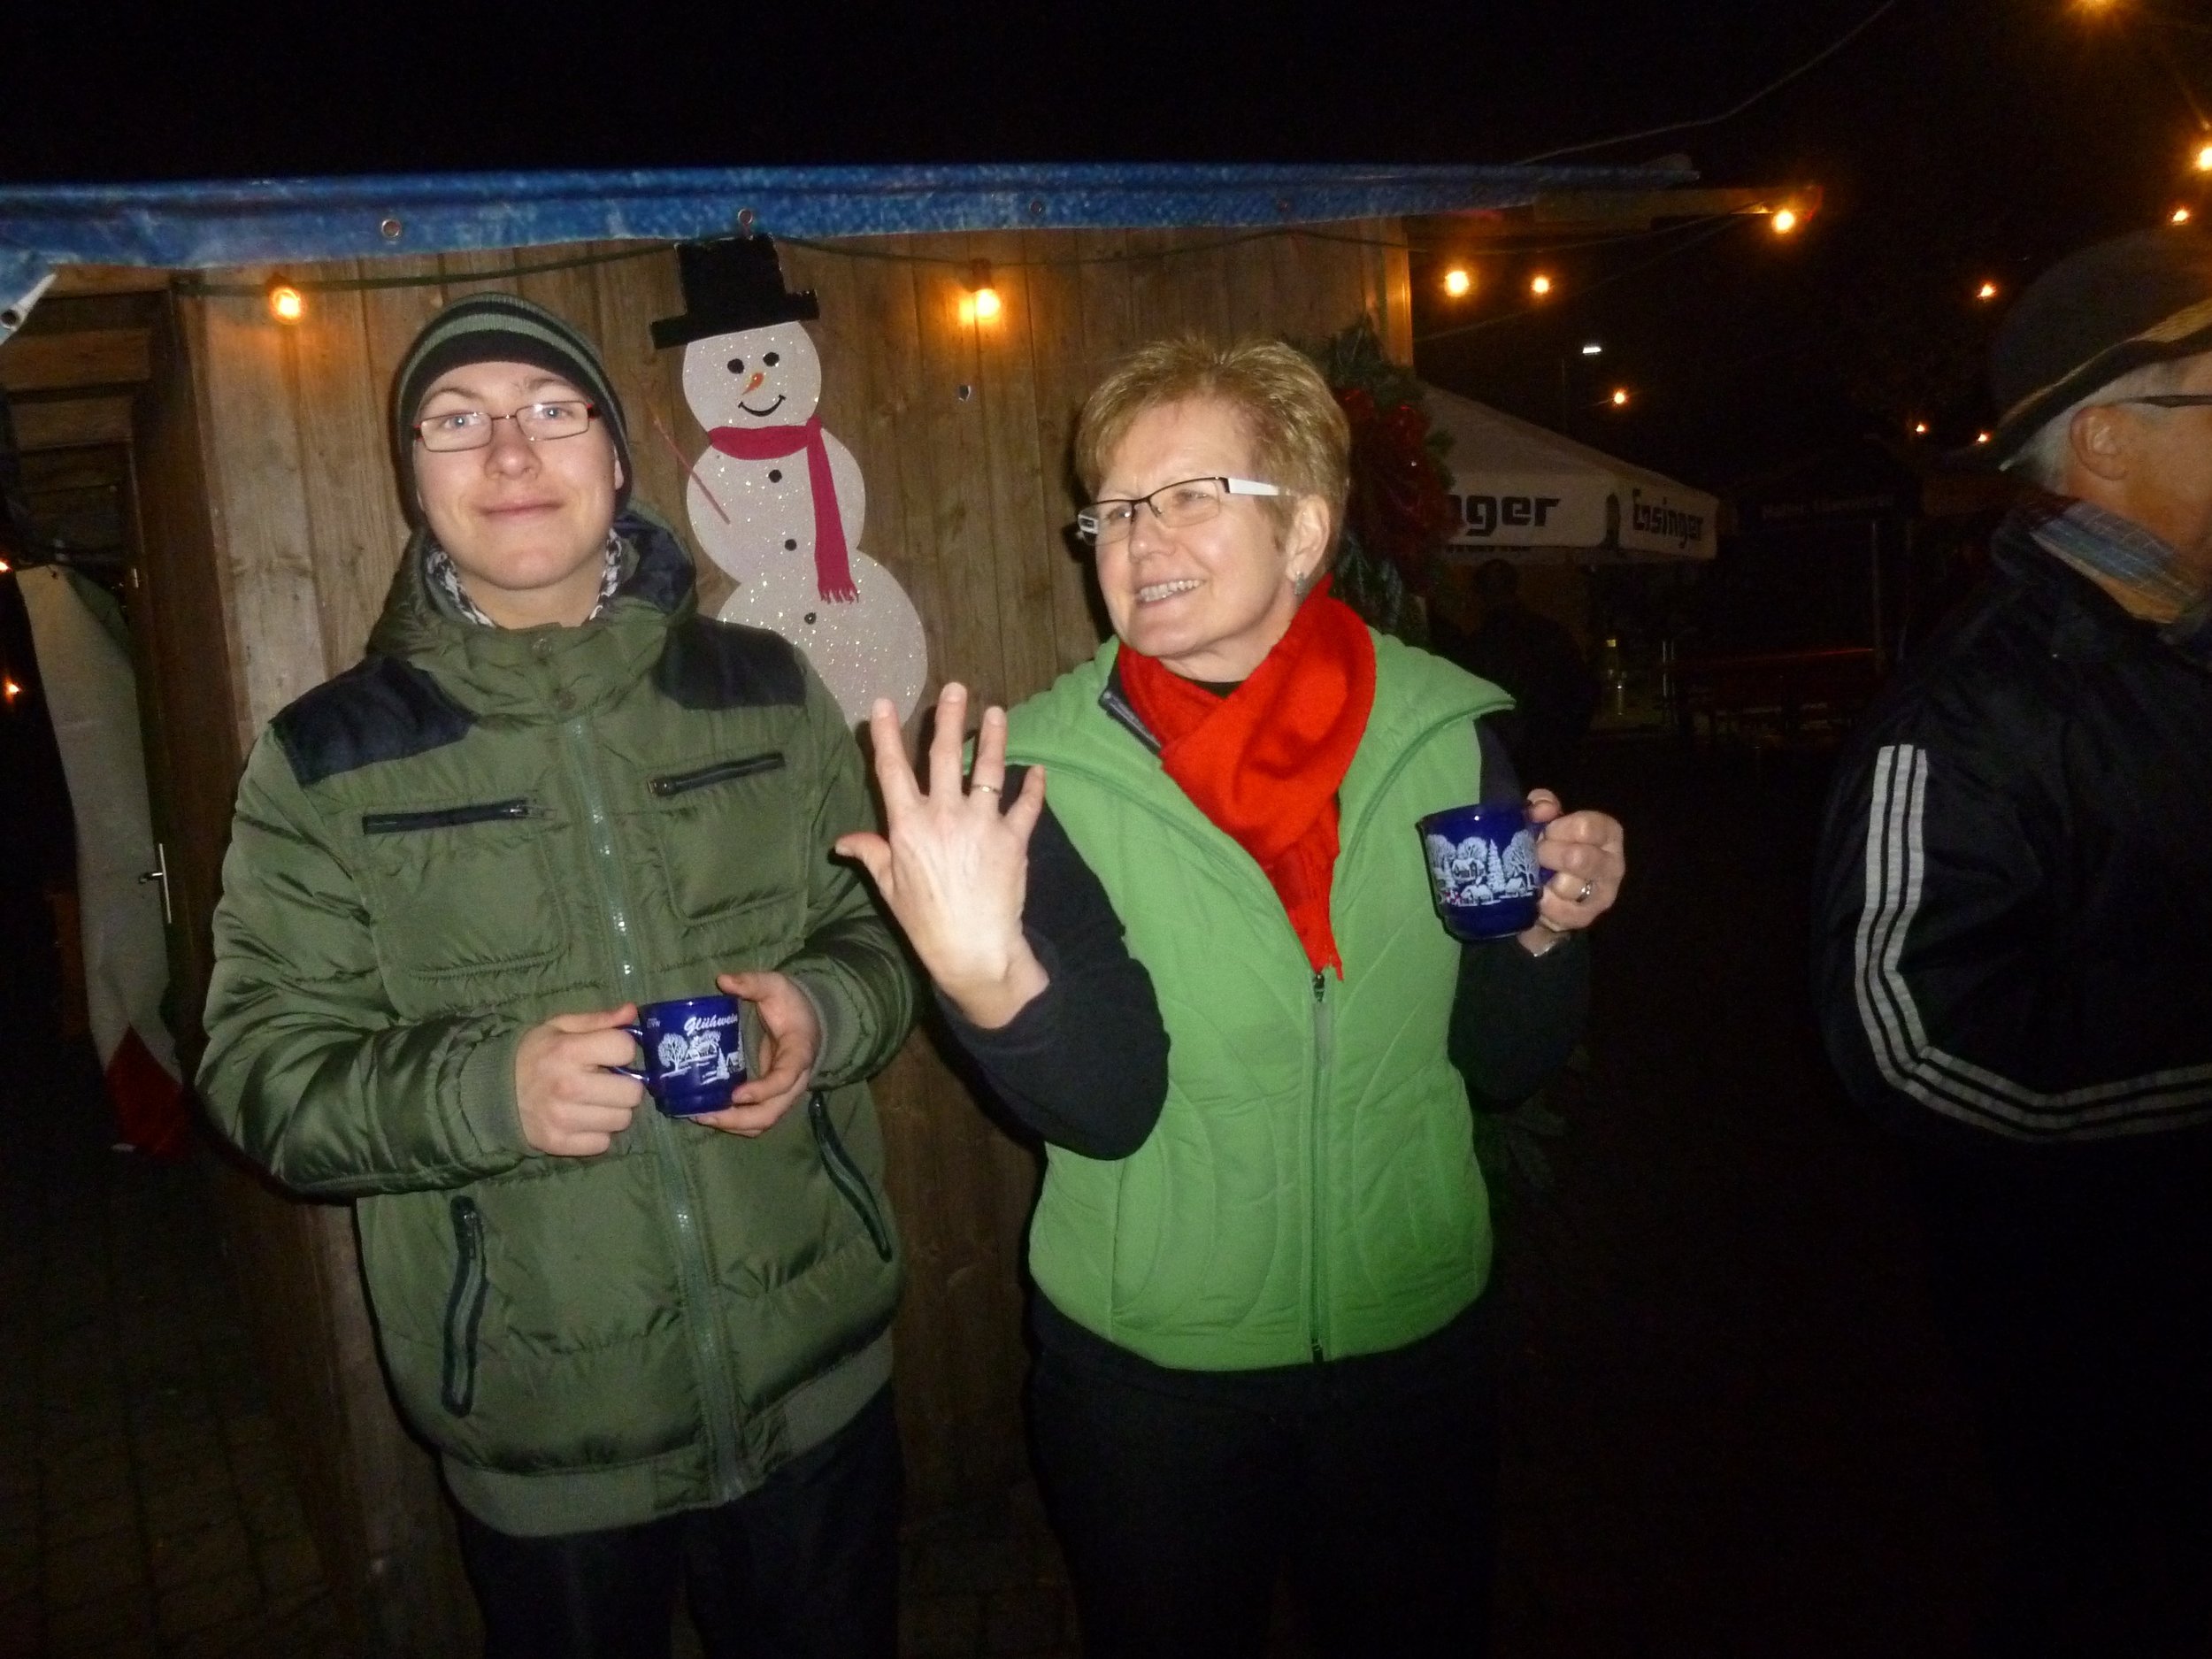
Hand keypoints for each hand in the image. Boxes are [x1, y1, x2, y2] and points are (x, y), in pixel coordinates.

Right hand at [514, 1006, 646, 1156]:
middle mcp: (568, 1086)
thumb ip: (598, 1020)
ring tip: (594, 1101)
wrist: (490, 1092)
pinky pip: (603, 1143)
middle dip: (625, 1085)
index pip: (625, 1049)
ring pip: (622, 1120)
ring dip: (613, 1111)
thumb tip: (631, 1012)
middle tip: (608, 1082)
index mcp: (568, 1051)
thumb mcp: (559, 1028)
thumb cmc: (533, 1055)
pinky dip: (597, 1133)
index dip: (624, 1049)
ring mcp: (563, 1119)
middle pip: (632, 1092)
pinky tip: (583, 1119)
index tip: (612, 1054)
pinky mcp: (559, 1143)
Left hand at [686, 970, 819, 1135]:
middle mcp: (794, 1081)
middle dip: (738, 1118)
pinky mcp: (771, 1097)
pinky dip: (734, 1122)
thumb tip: (723, 980)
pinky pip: (756, 1118)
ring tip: (701, 1116)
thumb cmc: (791, 1004)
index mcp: (798, 1053)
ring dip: (733, 1124)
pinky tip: (709, 1114)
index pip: (785, 1079)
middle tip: (705, 1113)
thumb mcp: (775, 986)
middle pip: (771, 1112)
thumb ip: (752, 983)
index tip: (735, 1094)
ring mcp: (783, 1093)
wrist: (808, 1019)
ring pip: (763, 1121)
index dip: (762, 1090)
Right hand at [834, 683, 1049, 1028]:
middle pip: (943, 756)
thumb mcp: (890, 888)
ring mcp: (981, 823)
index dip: (884, 735)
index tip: (882, 704)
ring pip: (988, 769)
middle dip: (948, 718)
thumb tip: (844, 841)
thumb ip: (872, 854)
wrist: (972, 949)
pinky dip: (1033, 787)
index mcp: (908, 825)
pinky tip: (1037, 771)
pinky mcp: (1013, 838)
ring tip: (996, 713)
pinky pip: (1026, 805)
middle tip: (955, 688)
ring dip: (993, 738)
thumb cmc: (926, 921)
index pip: (892, 770)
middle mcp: (944, 815)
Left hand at [1519, 788, 1625, 951]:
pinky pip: (1559, 911)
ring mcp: (1602, 895)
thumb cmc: (1549, 848)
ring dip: (1542, 880)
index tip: (1545, 832)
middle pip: (1578, 857)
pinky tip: (1536, 896)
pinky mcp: (1586, 918)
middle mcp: (1613, 864)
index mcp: (1607, 834)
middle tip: (1534, 855)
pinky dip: (1542, 902)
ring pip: (1568, 886)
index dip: (1558, 829)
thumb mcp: (1546, 820)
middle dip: (1547, 854)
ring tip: (1533, 875)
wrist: (1543, 893)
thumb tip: (1542, 809)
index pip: (1586, 827)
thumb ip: (1543, 805)